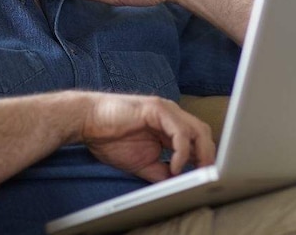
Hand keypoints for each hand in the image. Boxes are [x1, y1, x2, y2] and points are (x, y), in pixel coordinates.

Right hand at [80, 93, 215, 181]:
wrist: (87, 122)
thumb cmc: (110, 139)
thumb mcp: (142, 164)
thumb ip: (161, 172)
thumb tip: (178, 186)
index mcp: (169, 127)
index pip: (197, 140)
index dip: (204, 158)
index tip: (206, 177)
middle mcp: (172, 116)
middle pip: (202, 133)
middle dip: (208, 156)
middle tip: (207, 176)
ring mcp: (165, 110)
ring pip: (196, 129)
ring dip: (201, 153)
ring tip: (198, 171)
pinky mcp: (156, 109)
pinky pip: (179, 130)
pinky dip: (181, 150)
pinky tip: (175, 165)